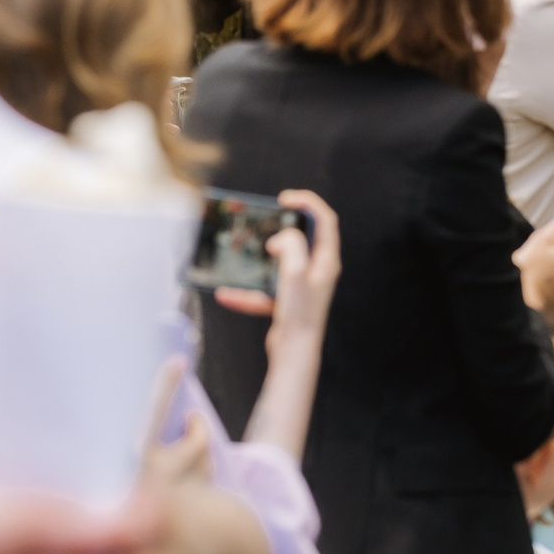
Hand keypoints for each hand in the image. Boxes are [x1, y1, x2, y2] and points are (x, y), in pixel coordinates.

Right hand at [212, 189, 341, 344]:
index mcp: (326, 261)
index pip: (325, 219)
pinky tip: (226, 295)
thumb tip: (281, 238)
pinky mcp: (289, 301)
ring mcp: (303, 287)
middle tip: (268, 217)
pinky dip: (249, 291)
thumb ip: (291, 245)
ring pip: (283, 261)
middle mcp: (319, 271)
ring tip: (248, 251)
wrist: (294, 354)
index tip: (284, 199)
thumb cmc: (299, 314)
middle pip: (306, 237)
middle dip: (285, 225)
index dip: (307, 202)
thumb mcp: (294, 271)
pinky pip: (266, 289)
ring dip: (263, 257)